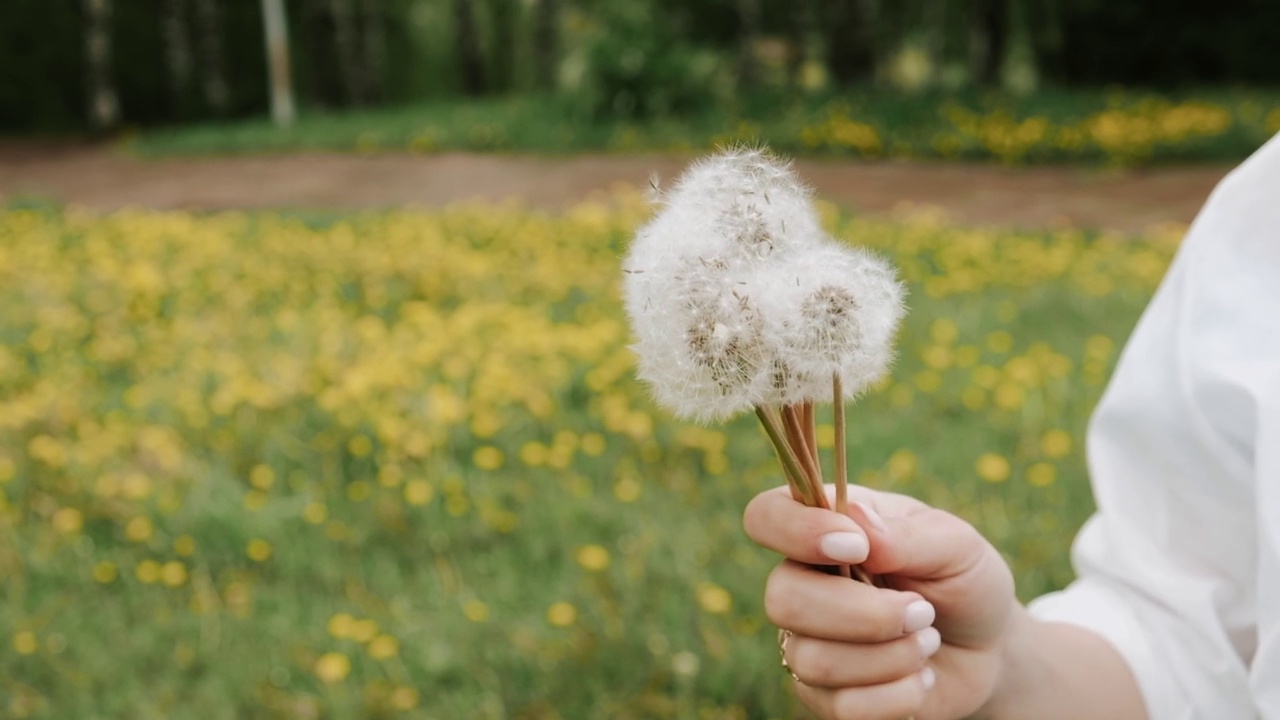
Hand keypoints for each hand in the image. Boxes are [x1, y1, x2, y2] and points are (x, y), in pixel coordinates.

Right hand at [744, 485, 1017, 719]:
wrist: (988, 648)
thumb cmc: (963, 579)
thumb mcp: (955, 545)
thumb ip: (907, 535)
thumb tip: (857, 524)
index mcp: (825, 527)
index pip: (765, 516)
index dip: (794, 531)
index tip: (856, 547)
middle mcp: (804, 582)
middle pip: (781, 599)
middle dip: (863, 614)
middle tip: (922, 611)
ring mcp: (808, 641)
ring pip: (812, 660)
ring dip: (890, 657)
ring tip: (927, 642)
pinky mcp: (826, 695)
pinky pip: (841, 706)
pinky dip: (896, 695)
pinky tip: (919, 677)